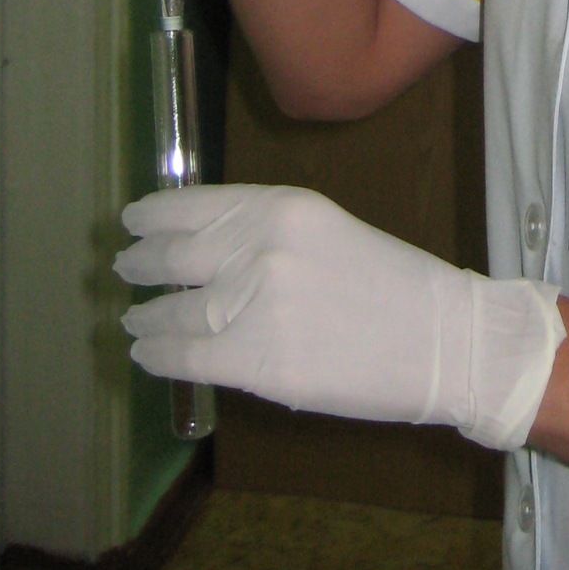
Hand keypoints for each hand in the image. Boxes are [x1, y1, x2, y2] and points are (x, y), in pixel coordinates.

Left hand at [115, 183, 564, 447]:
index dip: (153, 217)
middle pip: (174, 256)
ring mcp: (254, 306)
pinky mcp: (255, 362)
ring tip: (134, 321)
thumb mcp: (328, 232)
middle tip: (124, 268)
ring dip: (146, 318)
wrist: (445, 338)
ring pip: (172, 312)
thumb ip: (265, 236)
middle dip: (141, 265)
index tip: (133, 222)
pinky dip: (157, 356)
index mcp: (283, 207)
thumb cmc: (393, 284)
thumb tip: (204, 252)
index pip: (193, 207)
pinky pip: (184, 357)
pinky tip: (148, 354)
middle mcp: (260, 248)